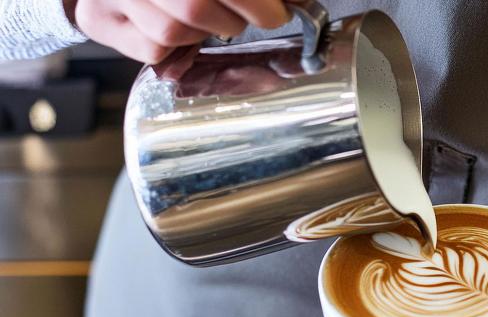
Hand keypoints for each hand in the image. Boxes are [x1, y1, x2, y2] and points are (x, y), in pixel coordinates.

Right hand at [66, 0, 290, 62]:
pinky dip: (175, 47)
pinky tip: (176, 28)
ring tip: (207, 19)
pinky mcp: (98, 21)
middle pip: (195, 7)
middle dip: (233, 19)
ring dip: (203, 33)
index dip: (258, 4)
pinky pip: (153, 51)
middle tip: (246, 17)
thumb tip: (298, 0)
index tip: (277, 12)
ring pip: (174, 33)